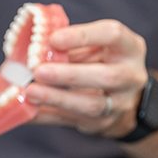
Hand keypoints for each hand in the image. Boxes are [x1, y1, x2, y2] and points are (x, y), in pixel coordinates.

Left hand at [25, 19, 147, 137]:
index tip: (53, 39)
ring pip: (91, 105)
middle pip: (106, 77)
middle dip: (69, 74)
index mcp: (130, 48)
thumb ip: (71, 44)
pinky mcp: (102, 123)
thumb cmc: (103, 61)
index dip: (83, 36)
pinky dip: (45, 115)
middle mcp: (131, 76)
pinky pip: (69, 120)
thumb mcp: (96, 46)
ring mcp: (120, 103)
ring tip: (30, 91)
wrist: (125, 97)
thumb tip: (33, 46)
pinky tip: (26, 111)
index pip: (113, 35)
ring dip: (57, 98)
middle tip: (38, 71)